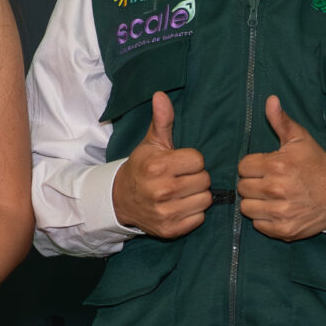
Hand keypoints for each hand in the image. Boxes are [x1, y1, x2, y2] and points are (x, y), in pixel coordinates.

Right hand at [112, 90, 210, 238]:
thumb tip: (161, 95)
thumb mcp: (151, 143)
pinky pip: (199, 218)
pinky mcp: (170, 230)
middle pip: (205, 180)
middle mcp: (161, 191)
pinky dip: (193, 213)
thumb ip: (162, 121)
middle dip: (196, 178)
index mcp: (157, 167)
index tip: (179, 163)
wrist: (121, 199)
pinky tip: (181, 206)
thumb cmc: (142, 168)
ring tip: (182, 192)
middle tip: (181, 178)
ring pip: (205, 200)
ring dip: (197, 196)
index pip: (198, 160)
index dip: (191, 161)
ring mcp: (165, 212)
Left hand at [236, 96, 325, 241]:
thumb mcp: (300, 139)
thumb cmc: (316, 165)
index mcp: (276, 165)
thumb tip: (270, 100)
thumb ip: (281, 120)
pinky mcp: (283, 230)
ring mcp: (279, 212)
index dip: (252, 166)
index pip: (242, 167)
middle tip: (269, 182)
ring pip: (247, 208)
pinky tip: (277, 209)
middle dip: (253, 183)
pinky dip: (264, 219)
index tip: (265, 167)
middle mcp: (276, 189)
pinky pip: (258, 225)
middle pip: (242, 188)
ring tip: (271, 197)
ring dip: (256, 202)